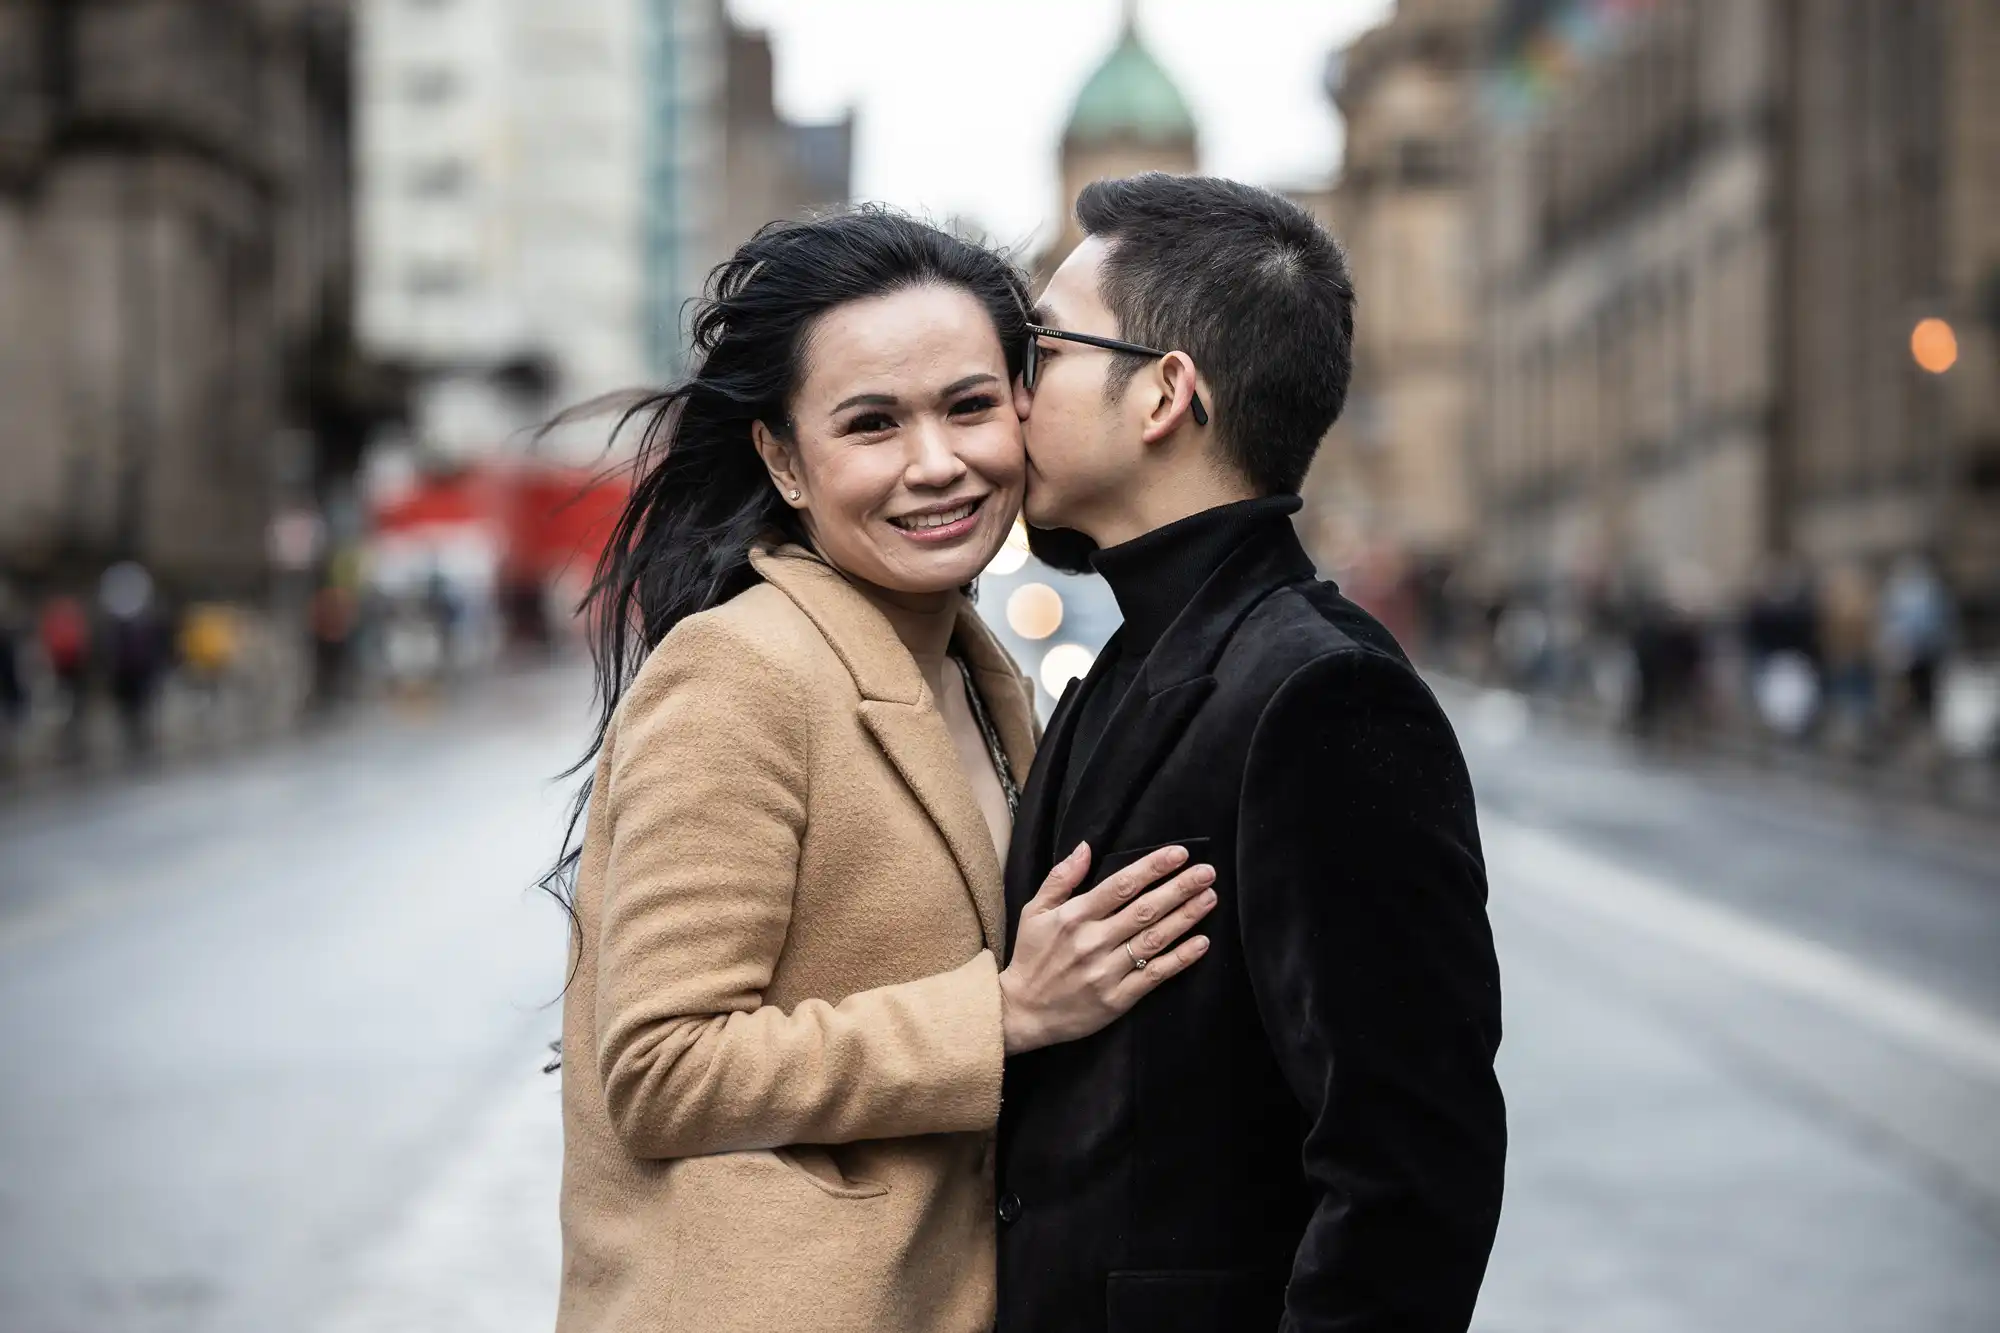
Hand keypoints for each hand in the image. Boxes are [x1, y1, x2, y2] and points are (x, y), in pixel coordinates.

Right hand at [998, 843, 1216, 1054]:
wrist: (1022, 1012)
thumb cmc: (1031, 957)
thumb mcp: (1034, 912)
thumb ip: (1061, 878)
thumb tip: (1085, 847)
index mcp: (1074, 917)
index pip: (1121, 886)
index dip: (1152, 868)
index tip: (1179, 854)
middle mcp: (1092, 942)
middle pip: (1145, 909)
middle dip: (1179, 888)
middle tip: (1207, 872)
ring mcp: (1106, 971)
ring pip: (1154, 939)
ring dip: (1186, 917)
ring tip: (1209, 899)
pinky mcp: (1117, 999)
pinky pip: (1155, 975)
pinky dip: (1180, 958)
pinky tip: (1201, 943)